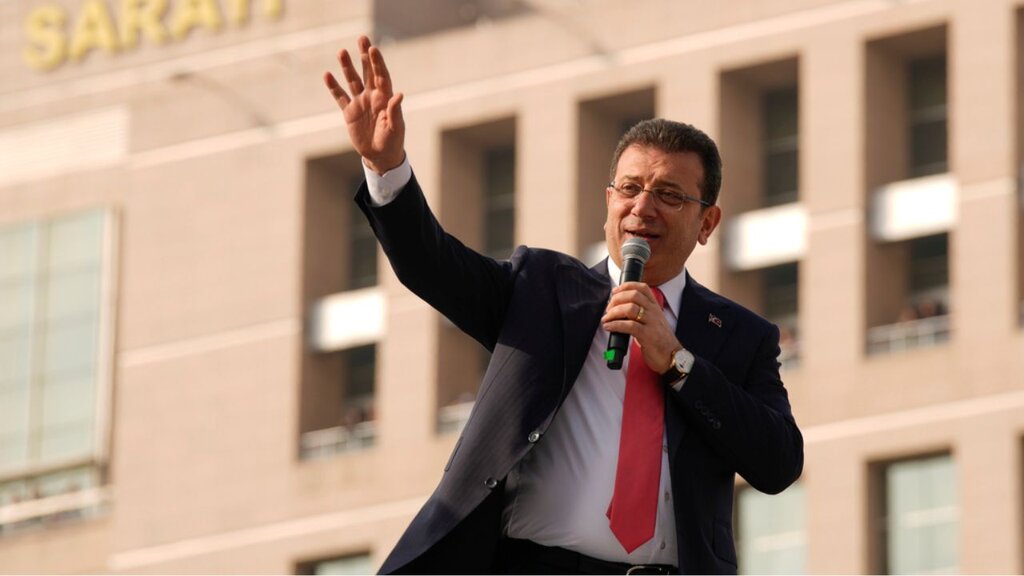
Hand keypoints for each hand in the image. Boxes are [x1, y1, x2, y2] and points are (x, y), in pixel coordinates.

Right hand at [323, 35, 405, 173]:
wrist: (380, 156)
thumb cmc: (392, 141)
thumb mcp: (395, 128)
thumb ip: (395, 111)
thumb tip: (399, 94)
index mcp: (385, 98)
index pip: (382, 76)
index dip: (378, 63)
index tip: (373, 48)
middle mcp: (372, 96)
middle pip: (368, 72)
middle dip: (364, 56)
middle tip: (362, 38)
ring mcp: (360, 103)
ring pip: (352, 81)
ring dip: (347, 67)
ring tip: (342, 51)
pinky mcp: (349, 112)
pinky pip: (340, 96)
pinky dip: (334, 86)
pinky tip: (327, 75)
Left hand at [602, 282, 678, 373]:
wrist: (671, 356)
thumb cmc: (659, 340)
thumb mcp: (652, 321)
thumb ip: (640, 312)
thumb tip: (619, 308)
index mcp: (655, 307)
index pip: (642, 288)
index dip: (626, 286)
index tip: (615, 291)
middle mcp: (653, 312)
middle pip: (633, 295)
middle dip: (616, 300)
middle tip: (608, 309)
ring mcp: (651, 323)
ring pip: (630, 308)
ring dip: (613, 312)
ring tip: (606, 319)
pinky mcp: (647, 335)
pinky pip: (629, 326)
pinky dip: (615, 325)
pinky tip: (609, 327)